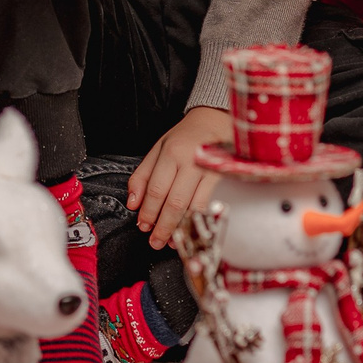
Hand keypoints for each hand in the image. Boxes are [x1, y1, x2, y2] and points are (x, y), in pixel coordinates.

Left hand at [127, 106, 230, 251]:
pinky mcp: (230, 178)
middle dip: (163, 226)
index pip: (156, 189)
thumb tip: (132, 203)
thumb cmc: (185, 137)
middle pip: (175, 202)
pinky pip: (213, 206)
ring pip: (195, 208)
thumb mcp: (158, 149)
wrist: (217, 120)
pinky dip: (201, 222)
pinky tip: (193, 231)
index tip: (143, 226)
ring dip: (182, 229)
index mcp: (172, 152)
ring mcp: (213, 170)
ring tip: (172, 242)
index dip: (148, 212)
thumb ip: (142, 175)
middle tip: (155, 242)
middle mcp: (193, 161)